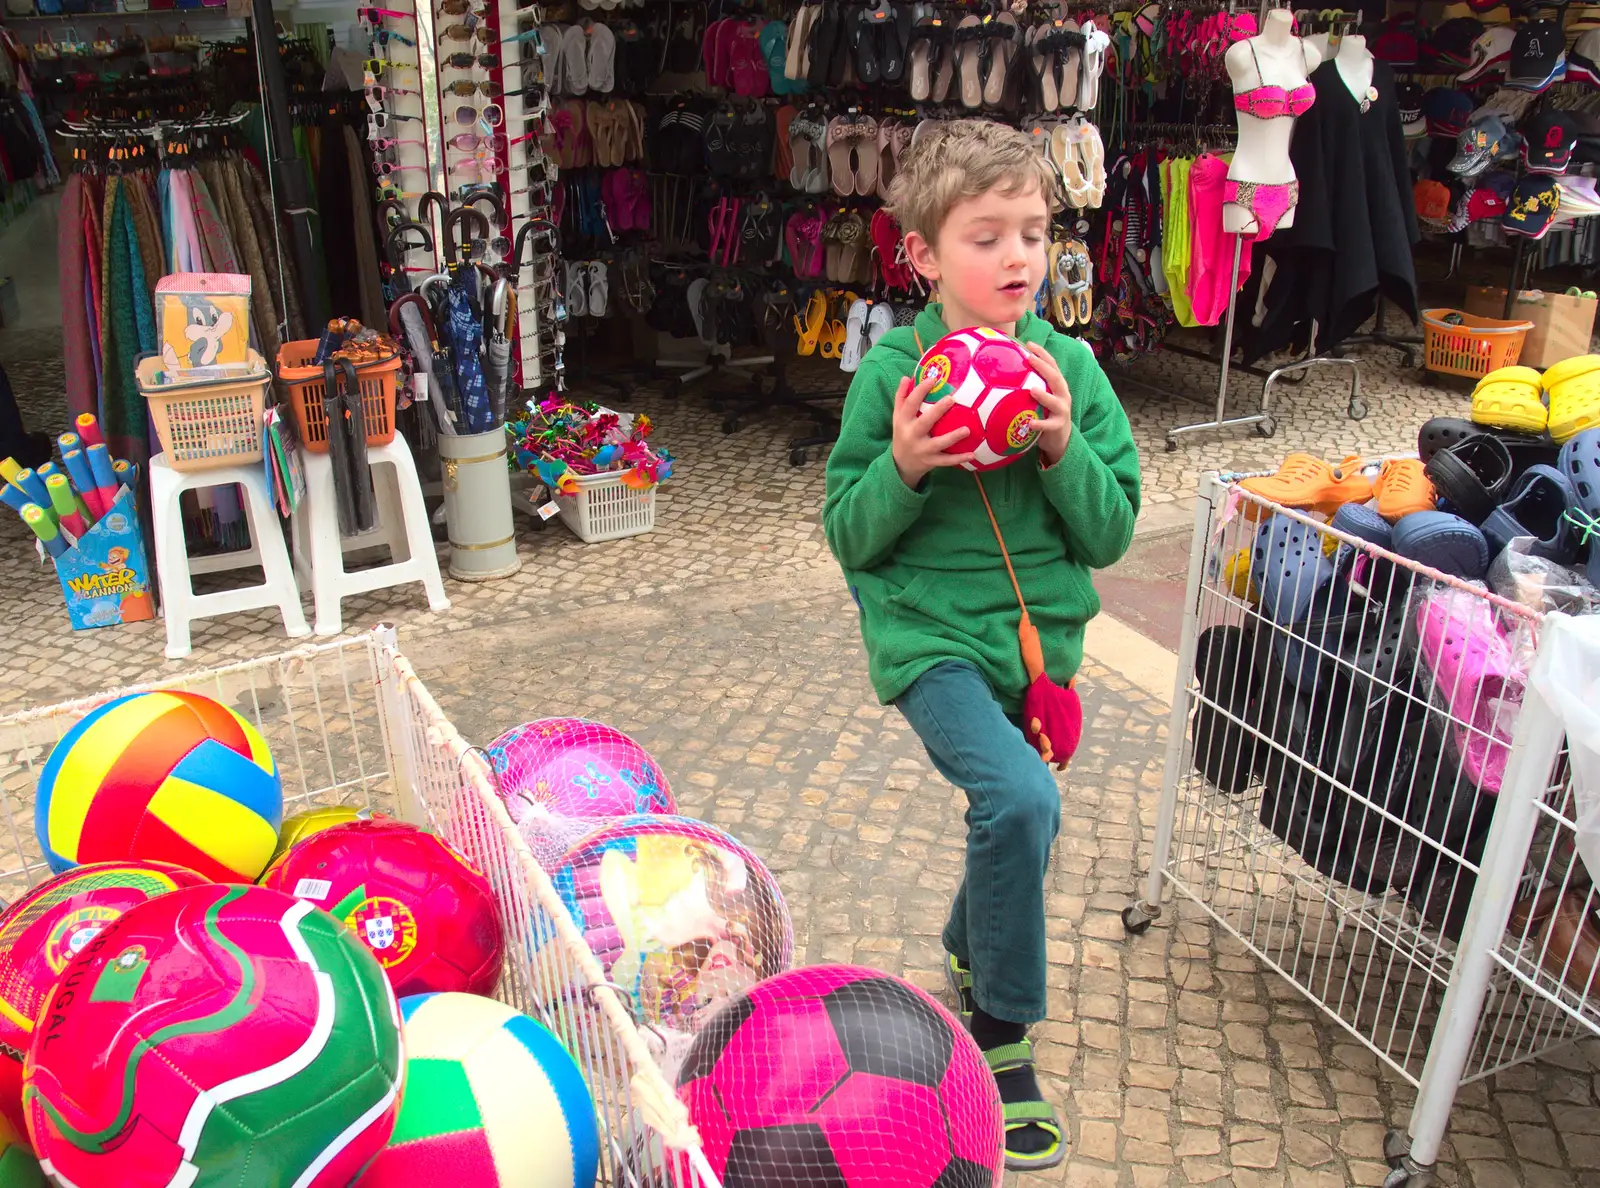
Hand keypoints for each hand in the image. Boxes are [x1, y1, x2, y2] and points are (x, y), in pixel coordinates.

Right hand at [891, 373, 976, 487]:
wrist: (900, 464)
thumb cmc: (902, 434)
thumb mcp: (897, 417)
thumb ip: (902, 397)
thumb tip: (905, 377)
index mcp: (903, 422)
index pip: (910, 404)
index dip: (920, 391)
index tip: (933, 379)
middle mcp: (911, 435)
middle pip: (924, 422)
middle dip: (937, 411)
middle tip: (951, 399)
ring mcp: (922, 450)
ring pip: (937, 444)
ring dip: (952, 437)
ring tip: (967, 429)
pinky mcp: (931, 461)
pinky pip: (946, 461)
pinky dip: (959, 459)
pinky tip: (972, 454)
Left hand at [1024, 343, 1071, 465]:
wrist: (1060, 439)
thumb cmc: (1045, 414)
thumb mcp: (1039, 399)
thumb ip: (1029, 386)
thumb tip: (1004, 373)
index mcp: (1057, 385)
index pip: (1052, 365)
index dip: (1042, 353)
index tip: (1028, 343)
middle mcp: (1062, 395)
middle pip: (1055, 378)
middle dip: (1043, 367)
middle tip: (1030, 358)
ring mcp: (1062, 410)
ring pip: (1055, 401)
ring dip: (1044, 395)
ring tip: (1032, 389)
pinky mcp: (1058, 426)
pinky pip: (1049, 425)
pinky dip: (1040, 424)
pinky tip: (1030, 423)